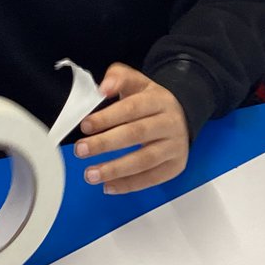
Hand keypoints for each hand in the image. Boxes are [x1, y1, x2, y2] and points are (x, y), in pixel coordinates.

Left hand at [74, 63, 188, 193]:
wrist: (184, 116)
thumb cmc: (151, 102)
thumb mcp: (138, 83)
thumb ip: (119, 78)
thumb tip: (103, 88)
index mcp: (159, 100)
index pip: (132, 109)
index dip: (107, 118)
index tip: (85, 126)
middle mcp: (170, 123)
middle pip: (137, 134)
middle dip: (105, 144)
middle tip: (81, 151)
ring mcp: (175, 146)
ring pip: (145, 160)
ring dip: (115, 169)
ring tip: (91, 175)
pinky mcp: (176, 165)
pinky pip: (152, 178)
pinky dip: (129, 184)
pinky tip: (108, 186)